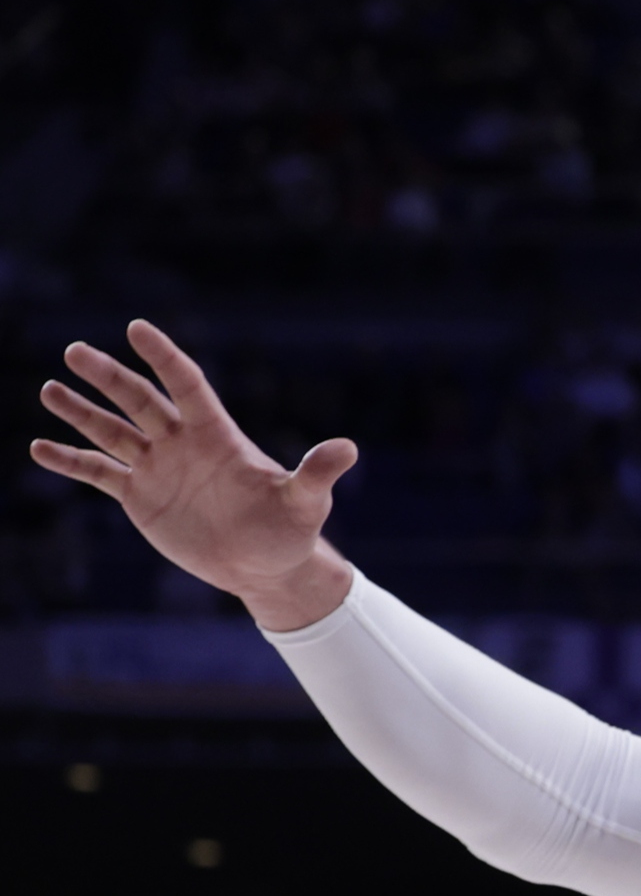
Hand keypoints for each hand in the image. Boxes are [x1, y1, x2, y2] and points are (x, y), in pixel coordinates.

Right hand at [32, 321, 359, 629]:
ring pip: (112, 431)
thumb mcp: (305, 503)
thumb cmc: (290, 532)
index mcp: (217, 436)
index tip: (136, 327)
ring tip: (49, 389)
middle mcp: (181, 444)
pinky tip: (39, 447)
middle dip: (107, 377)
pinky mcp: (139, 497)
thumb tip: (348, 448)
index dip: (163, 357)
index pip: (186, 385)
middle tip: (75, 352)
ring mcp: (157, 468)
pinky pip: (98, 472)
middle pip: (139, 400)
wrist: (266, 568)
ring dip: (81, 411)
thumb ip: (316, 474)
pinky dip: (70, 460)